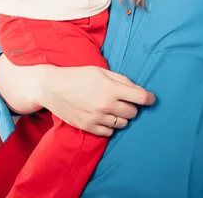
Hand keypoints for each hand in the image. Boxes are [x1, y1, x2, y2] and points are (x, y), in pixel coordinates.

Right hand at [38, 65, 154, 136]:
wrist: (51, 87)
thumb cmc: (76, 75)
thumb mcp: (99, 70)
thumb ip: (120, 79)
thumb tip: (138, 89)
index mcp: (110, 88)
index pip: (140, 97)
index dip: (149, 98)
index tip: (151, 99)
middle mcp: (106, 104)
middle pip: (133, 112)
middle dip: (131, 106)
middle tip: (122, 100)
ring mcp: (97, 118)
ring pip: (123, 123)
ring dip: (120, 116)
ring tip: (110, 107)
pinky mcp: (89, 127)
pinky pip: (109, 132)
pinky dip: (109, 125)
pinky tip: (102, 115)